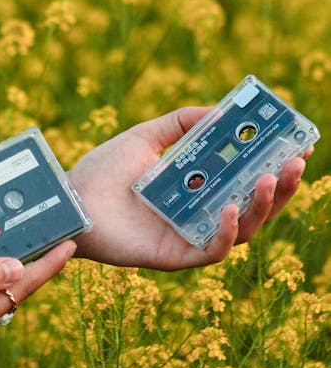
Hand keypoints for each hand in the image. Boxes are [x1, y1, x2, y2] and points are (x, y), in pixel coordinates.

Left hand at [68, 107, 309, 270]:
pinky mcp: (173, 257)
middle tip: (296, 161)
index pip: (248, 181)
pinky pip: (211, 252)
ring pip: (242, 231)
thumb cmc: (102, 171)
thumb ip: (180, 123)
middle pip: (255, 208)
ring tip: (267, 178)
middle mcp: (200, 216)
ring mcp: (189, 238)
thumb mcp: (145, 137)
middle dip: (280, 186)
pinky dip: (226, 233)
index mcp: (199, 190)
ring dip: (260, 206)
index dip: (276, 167)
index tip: (299, 145)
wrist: (68, 200)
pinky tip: (229, 208)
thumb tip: (219, 110)